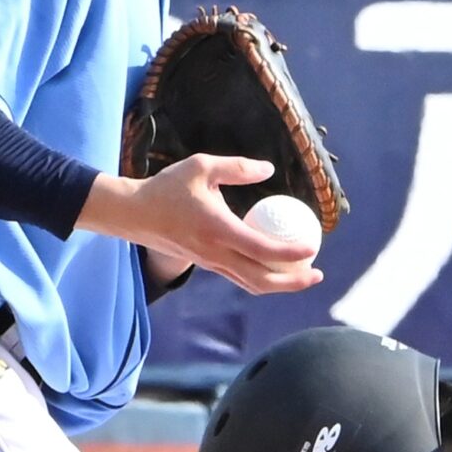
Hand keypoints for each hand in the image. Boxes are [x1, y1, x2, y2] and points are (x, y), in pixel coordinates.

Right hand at [77, 155, 322, 295]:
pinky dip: (263, 277)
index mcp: (217, 229)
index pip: (262, 249)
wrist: (134, 214)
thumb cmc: (167, 188)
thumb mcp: (201, 166)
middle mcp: (216, 253)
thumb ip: (236, 168)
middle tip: (317, 272)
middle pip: (262, 279)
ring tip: (303, 275)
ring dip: (280, 285)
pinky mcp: (207, 265)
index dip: (291, 253)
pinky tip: (276, 266)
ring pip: (251, 284)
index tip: (312, 246)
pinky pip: (240, 277)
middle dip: (293, 282)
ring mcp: (211, 263)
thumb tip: (268, 169)